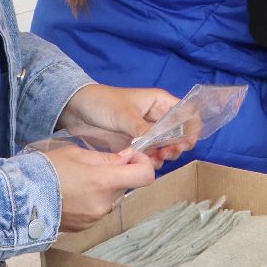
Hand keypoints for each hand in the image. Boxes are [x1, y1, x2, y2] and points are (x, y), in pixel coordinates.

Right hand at [45, 146, 156, 231]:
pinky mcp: (85, 227)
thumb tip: (127, 157)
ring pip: (112, 199)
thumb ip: (106, 158)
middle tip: (98, 166)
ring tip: (80, 181)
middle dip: (118, 175)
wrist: (18, 200)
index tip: (132, 157)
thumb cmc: (45, 171)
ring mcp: (95, 218)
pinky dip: (93, 201)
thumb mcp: (76, 154)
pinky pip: (99, 210)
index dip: (144, 164)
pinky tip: (74, 194)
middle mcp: (104, 203)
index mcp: (104, 182)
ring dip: (105, 189)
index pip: (144, 176)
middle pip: (127, 186)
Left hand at [59, 83, 185, 165]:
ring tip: (154, 159)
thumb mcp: (124, 114)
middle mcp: (158, 119)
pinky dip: (151, 162)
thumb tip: (160, 143)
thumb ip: (143, 129)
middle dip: (178, 146)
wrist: (75, 111)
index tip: (185, 142)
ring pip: (166, 148)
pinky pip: (151, 156)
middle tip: (166, 153)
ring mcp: (147, 134)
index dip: (191, 129)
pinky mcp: (136, 146)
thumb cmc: (102, 103)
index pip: (187, 115)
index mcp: (160, 103)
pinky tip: (143, 163)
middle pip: (180, 135)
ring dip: (164, 156)